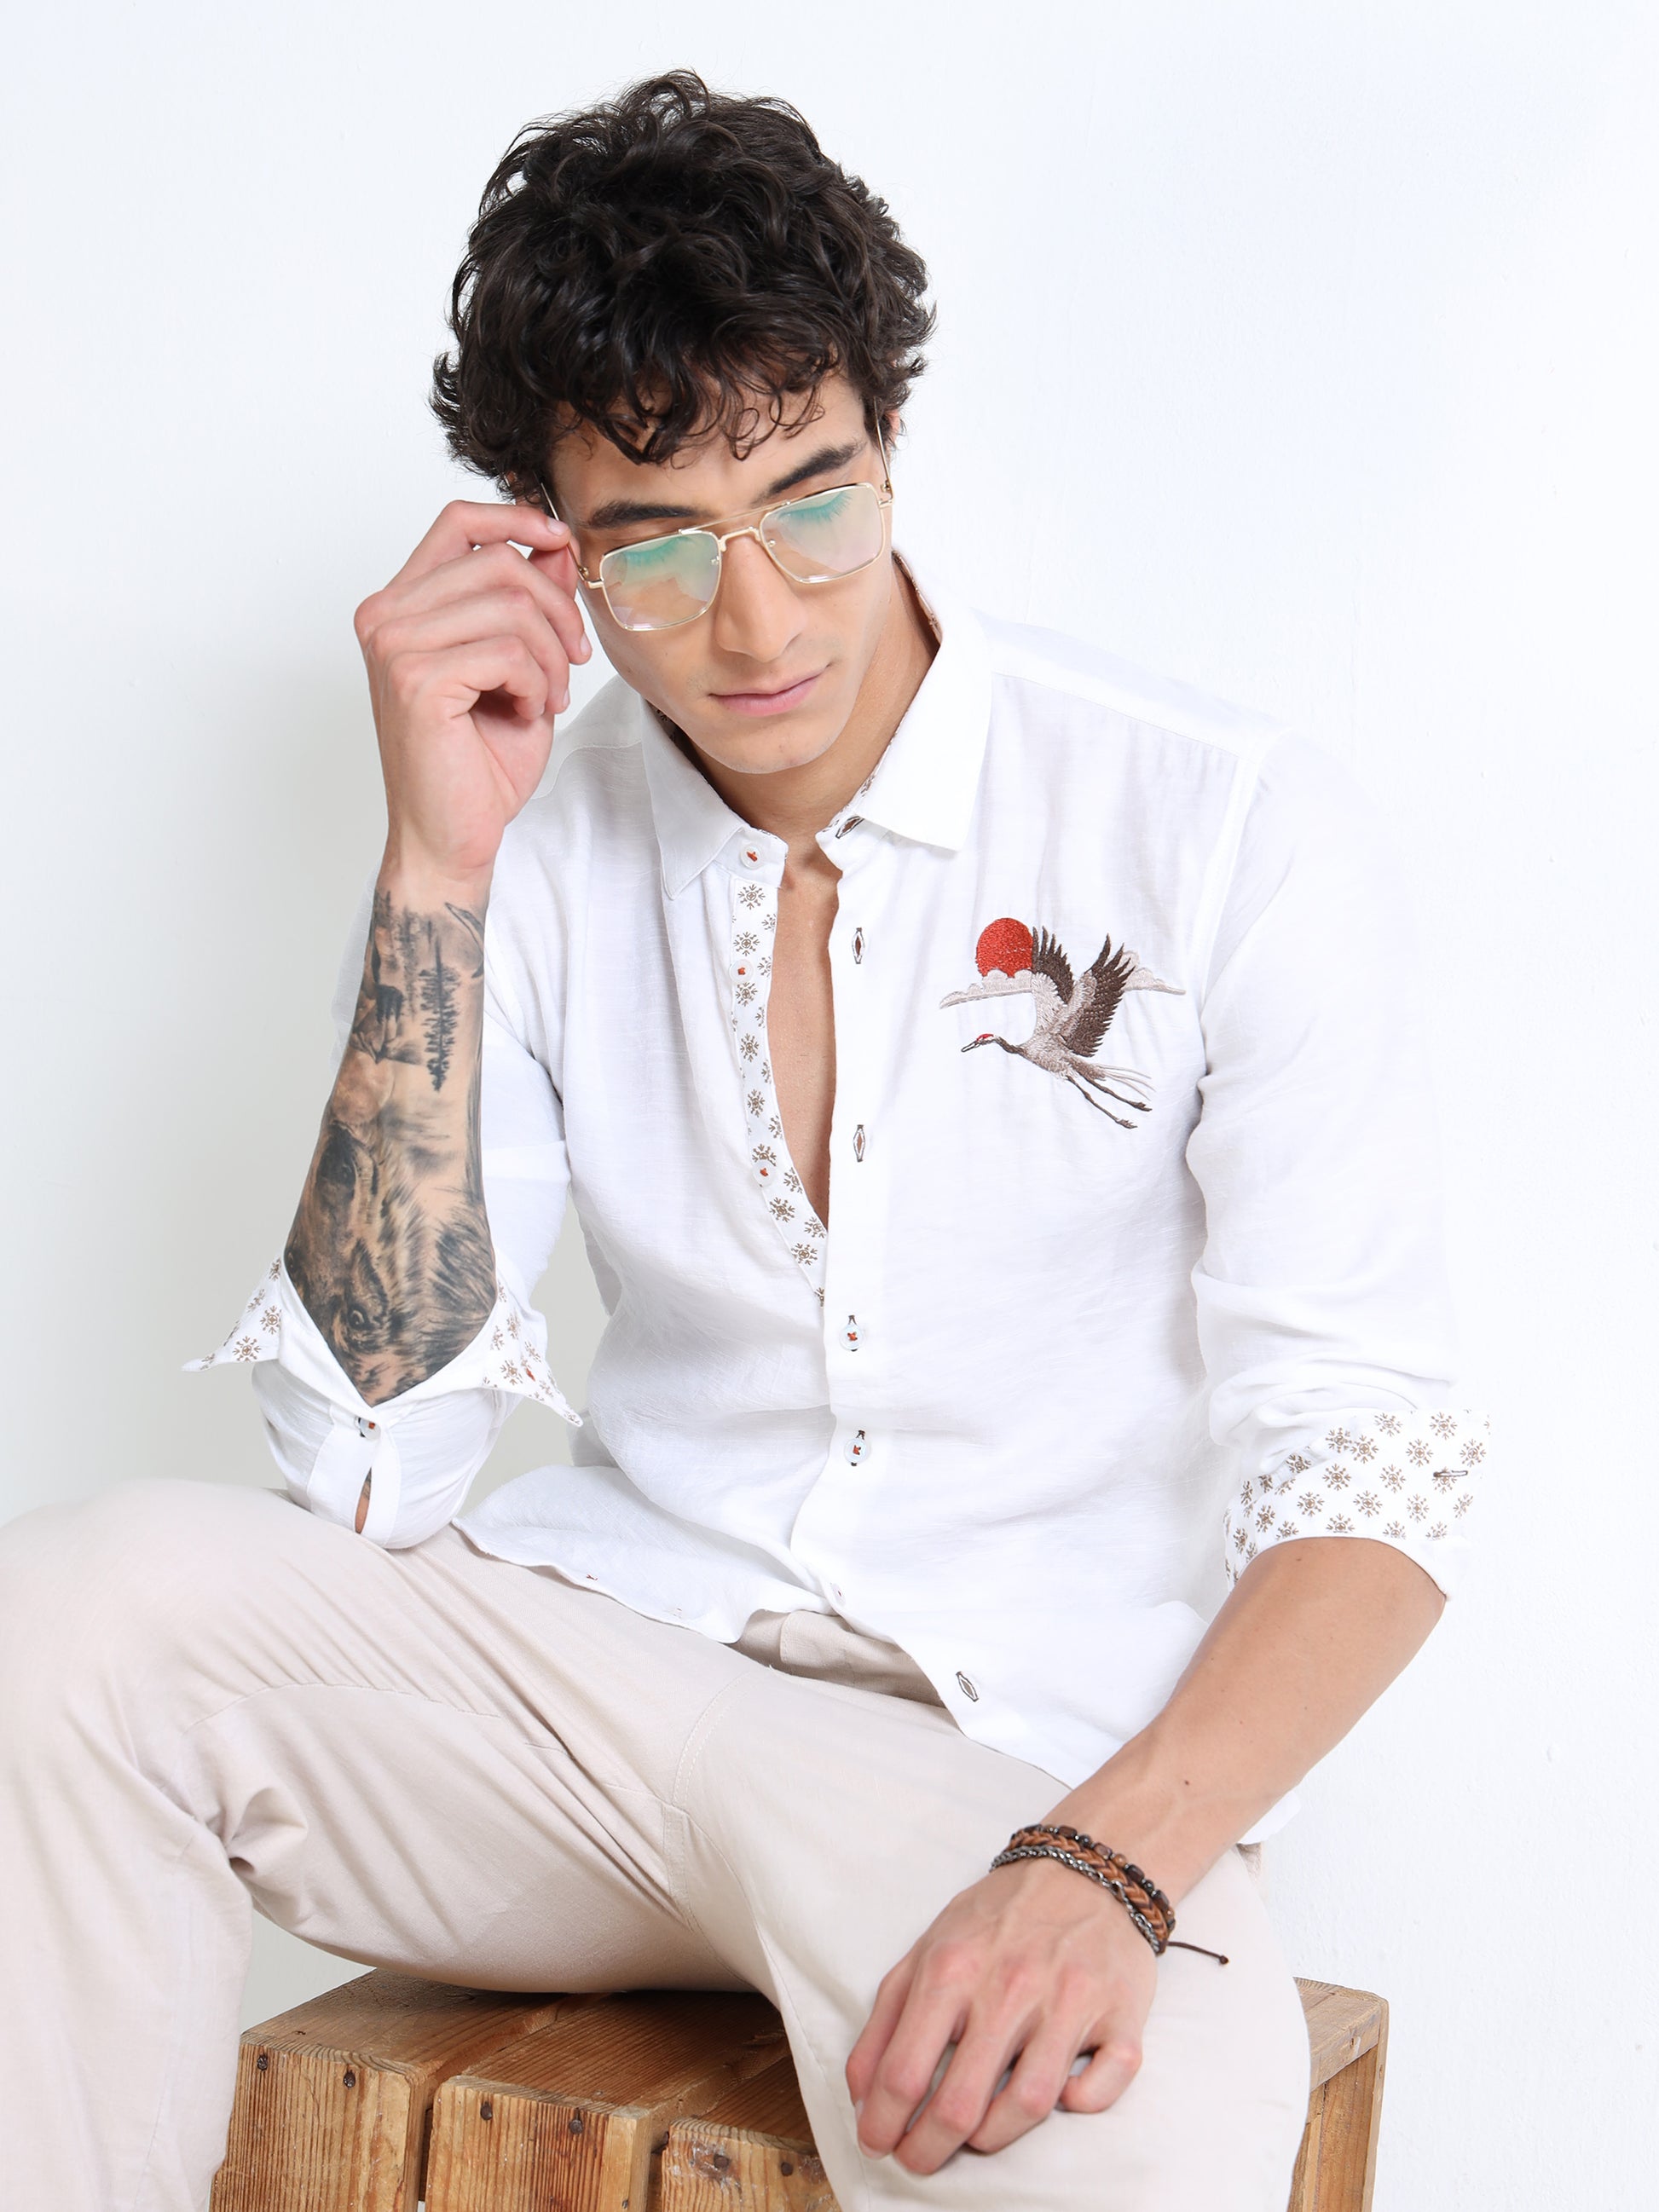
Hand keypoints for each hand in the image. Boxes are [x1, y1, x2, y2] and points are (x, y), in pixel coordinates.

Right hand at [353, 500, 590, 888]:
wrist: (451, 837)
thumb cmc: (477, 763)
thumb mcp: (520, 667)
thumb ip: (529, 604)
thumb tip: (555, 545)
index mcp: (401, 605)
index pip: (458, 522)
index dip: (517, 518)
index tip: (562, 543)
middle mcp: (386, 616)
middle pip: (498, 561)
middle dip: (557, 608)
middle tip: (576, 659)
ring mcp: (394, 645)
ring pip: (510, 606)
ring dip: (552, 654)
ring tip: (549, 696)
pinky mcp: (415, 679)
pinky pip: (507, 651)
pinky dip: (535, 682)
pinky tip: (526, 712)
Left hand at [845, 1857, 1154, 2174]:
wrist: (1085, 1869)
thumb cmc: (998, 1919)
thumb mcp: (927, 1950)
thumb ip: (887, 2018)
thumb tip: (861, 2096)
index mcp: (952, 1968)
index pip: (903, 2074)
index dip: (882, 2126)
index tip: (879, 2145)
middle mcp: (1010, 1985)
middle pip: (960, 2104)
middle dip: (929, 2150)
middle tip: (919, 2161)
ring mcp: (1068, 2002)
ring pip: (1028, 2106)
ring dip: (993, 2138)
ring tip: (976, 2137)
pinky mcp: (1121, 2015)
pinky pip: (1100, 2087)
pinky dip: (1079, 2104)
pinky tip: (1060, 2096)